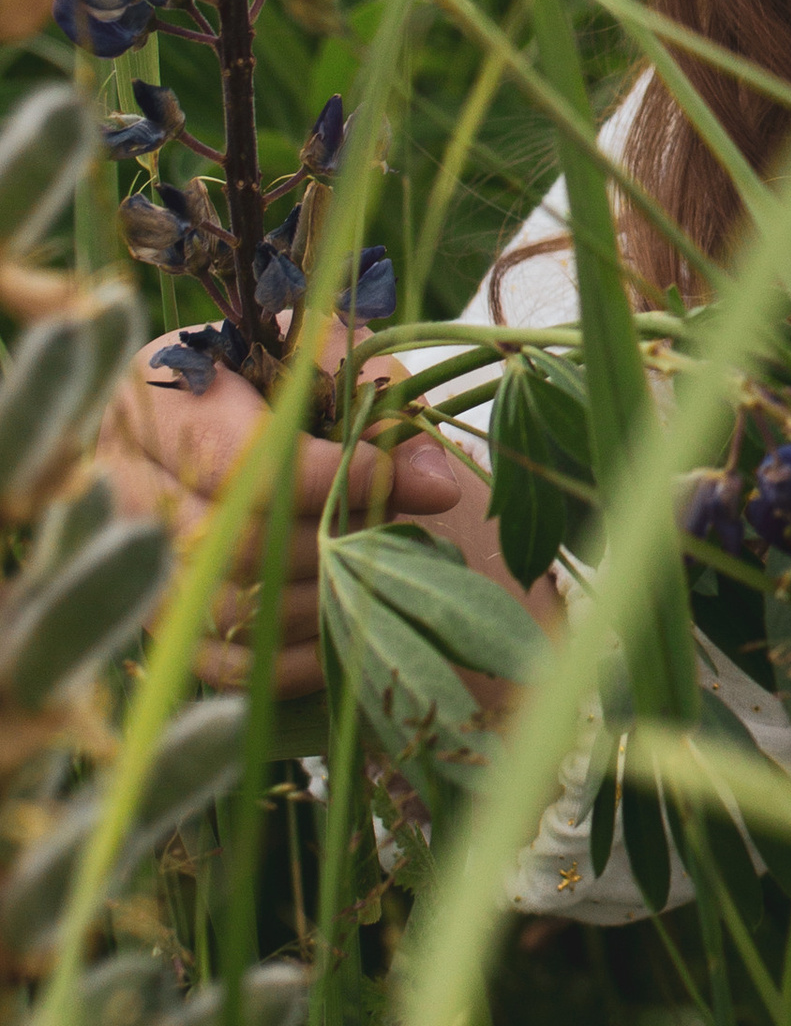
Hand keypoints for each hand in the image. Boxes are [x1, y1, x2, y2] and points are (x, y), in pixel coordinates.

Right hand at [97, 336, 462, 698]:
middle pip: (232, 542)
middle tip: (391, 523)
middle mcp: (120, 476)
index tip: (401, 478)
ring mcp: (131, 554)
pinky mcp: (156, 616)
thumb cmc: (288, 372)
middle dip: (330, 540)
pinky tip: (345, 625)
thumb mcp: (331, 360)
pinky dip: (294, 659)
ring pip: (228, 608)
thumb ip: (380, 406)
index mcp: (154, 393)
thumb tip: (435, 485)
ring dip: (321, 598)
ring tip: (372, 563)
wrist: (242, 405)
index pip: (241, 461)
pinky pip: (221, 665)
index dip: (332, 479)